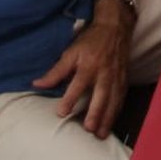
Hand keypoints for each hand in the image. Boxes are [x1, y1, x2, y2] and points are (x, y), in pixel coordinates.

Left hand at [32, 18, 129, 137]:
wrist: (115, 27)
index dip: (70, 98)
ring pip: (113, 100)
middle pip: (100, 95)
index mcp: (89, 65)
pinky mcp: (124, 78)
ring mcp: (116, 76)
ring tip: (100, 133)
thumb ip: (56, 71)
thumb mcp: (71, 52)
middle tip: (88, 128)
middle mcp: (104, 72)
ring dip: (107, 117)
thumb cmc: (90, 40)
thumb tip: (37, 84)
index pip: (78, 84)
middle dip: (95, 112)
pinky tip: (111, 121)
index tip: (62, 112)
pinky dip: (117, 111)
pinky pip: (121, 97)